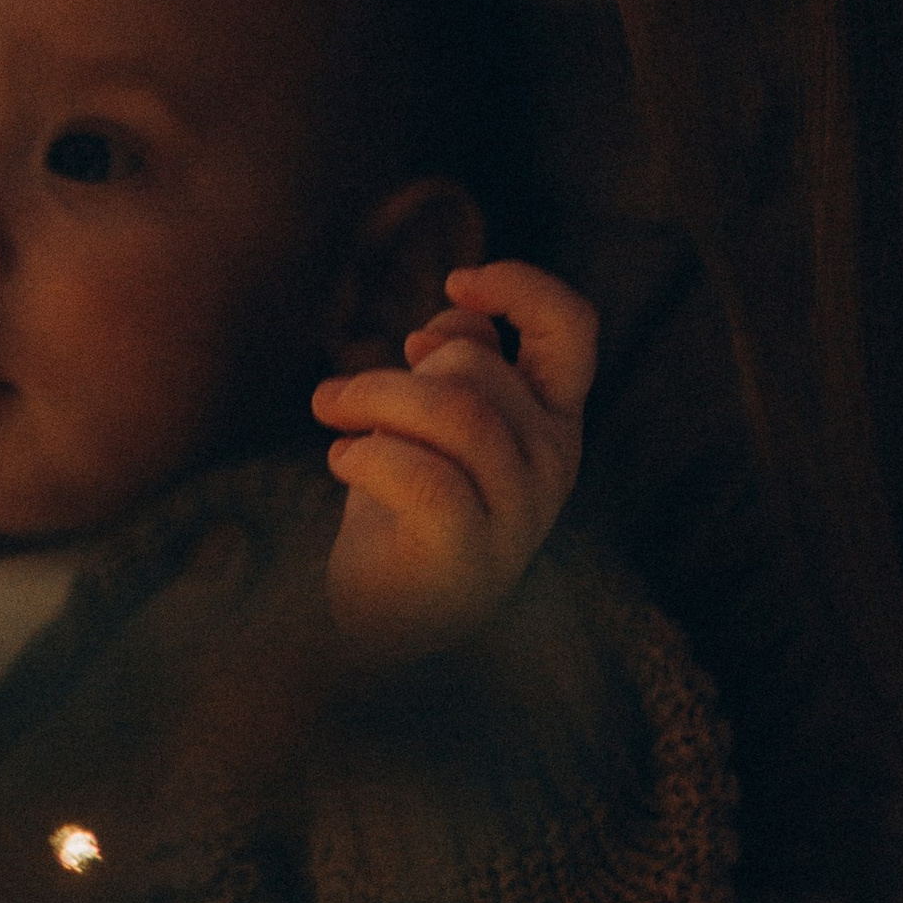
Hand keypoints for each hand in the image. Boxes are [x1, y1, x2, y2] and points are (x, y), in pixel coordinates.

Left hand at [312, 260, 595, 659]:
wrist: (385, 620)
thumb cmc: (406, 509)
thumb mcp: (433, 419)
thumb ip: (454, 363)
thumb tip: (444, 326)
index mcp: (552, 418)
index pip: (574, 328)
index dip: (521, 287)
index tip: (454, 282)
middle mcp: (553, 461)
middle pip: (475, 366)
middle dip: (392, 370)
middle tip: (337, 398)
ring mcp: (522, 512)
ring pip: (454, 411)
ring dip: (370, 399)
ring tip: (328, 414)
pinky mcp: (474, 555)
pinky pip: (424, 477)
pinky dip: (368, 457)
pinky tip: (341, 462)